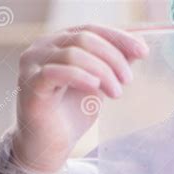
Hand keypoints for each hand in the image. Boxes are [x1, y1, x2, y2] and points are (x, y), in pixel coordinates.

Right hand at [12, 24, 147, 172]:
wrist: (51, 144)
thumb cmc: (73, 111)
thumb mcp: (100, 83)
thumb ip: (114, 65)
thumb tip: (139, 48)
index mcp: (60, 42)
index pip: (92, 29)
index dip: (119, 38)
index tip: (143, 52)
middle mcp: (43, 47)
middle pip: (85, 39)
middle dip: (113, 58)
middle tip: (128, 80)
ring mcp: (33, 65)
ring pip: (73, 55)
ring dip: (102, 72)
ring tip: (116, 93)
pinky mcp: (30, 86)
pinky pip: (55, 73)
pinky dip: (80, 76)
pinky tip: (96, 87)